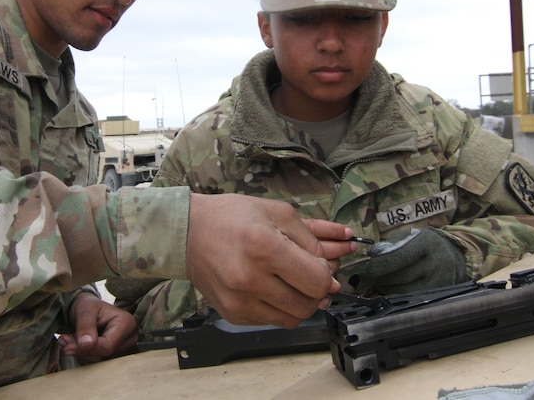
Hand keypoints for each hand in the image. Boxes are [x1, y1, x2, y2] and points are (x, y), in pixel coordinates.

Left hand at [58, 291, 137, 364]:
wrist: (89, 311)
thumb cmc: (89, 307)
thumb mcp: (85, 310)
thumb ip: (86, 326)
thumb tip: (86, 344)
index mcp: (127, 323)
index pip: (108, 346)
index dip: (86, 349)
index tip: (67, 346)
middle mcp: (130, 338)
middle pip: (104, 356)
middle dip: (82, 350)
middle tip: (65, 340)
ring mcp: (126, 350)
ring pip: (99, 362)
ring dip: (81, 354)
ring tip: (70, 340)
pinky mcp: (117, 357)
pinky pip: (98, 365)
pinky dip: (85, 357)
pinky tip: (78, 346)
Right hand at [185, 194, 349, 328]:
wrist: (188, 233)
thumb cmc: (231, 217)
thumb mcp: (277, 213)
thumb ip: (315, 235)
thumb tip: (345, 250)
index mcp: (263, 248)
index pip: (317, 280)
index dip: (327, 274)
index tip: (321, 265)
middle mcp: (250, 279)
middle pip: (308, 304)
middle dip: (317, 290)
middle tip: (309, 274)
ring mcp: (240, 301)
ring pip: (293, 318)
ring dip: (301, 302)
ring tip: (292, 281)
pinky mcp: (234, 314)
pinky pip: (273, 321)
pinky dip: (280, 307)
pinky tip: (272, 287)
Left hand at [351, 227, 467, 294]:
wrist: (452, 252)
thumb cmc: (425, 243)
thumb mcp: (410, 236)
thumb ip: (390, 245)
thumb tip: (371, 256)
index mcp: (426, 243)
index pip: (398, 258)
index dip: (378, 266)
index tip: (366, 270)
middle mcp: (436, 261)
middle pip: (401, 276)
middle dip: (380, 279)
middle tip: (368, 278)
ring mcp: (440, 279)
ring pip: (406, 290)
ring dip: (387, 288)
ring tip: (378, 282)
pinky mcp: (440, 291)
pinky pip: (413, 297)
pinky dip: (399, 295)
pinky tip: (391, 289)